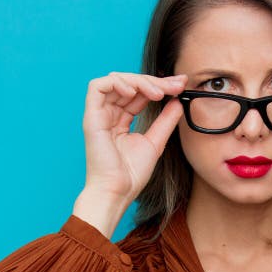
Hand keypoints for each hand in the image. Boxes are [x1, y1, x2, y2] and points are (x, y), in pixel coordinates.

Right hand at [81, 72, 186, 201]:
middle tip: (175, 85)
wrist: (118, 190)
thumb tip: (177, 102)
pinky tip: (134, 91)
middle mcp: (109, 114)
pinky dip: (117, 82)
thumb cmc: (131, 174)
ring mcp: (99, 114)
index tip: (180, 85)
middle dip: (154, 81)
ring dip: (139, 81)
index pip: (140, 94)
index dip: (159, 85)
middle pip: (130, 84)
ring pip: (115, 80)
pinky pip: (97, 86)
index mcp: (121, 120)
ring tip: (157, 92)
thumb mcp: (155, 141)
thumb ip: (165, 121)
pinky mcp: (91, 116)